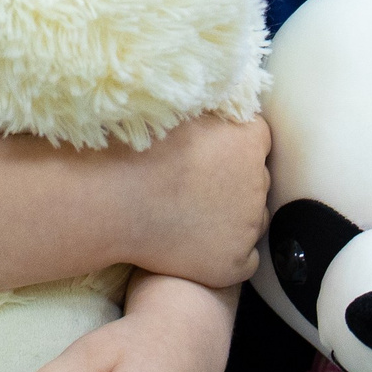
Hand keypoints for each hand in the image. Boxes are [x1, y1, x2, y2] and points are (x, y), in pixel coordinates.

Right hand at [124, 115, 269, 286]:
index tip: (211, 154)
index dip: (234, 148)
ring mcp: (249, 225)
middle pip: (256, 180)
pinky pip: (247, 260)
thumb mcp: (182, 113)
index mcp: (248, 140)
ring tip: (192, 217)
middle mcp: (257, 181)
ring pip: (253, 220)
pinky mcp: (236, 262)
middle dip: (234, 183)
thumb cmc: (138, 151)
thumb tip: (221, 109)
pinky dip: (228, 255)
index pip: (257, 141)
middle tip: (196, 187)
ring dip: (233, 219)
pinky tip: (199, 246)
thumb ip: (212, 114)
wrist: (114, 201)